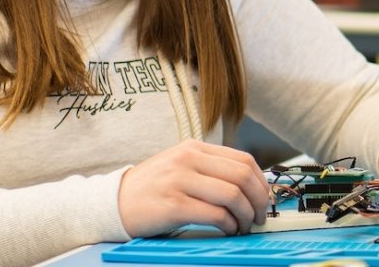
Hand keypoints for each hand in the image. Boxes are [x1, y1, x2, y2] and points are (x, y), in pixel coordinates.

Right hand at [118, 139, 270, 236]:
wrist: (114, 202)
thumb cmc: (152, 188)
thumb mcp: (180, 165)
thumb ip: (210, 169)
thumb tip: (249, 185)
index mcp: (193, 147)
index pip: (243, 160)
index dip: (261, 182)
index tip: (264, 199)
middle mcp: (188, 159)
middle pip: (242, 176)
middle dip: (258, 201)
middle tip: (258, 217)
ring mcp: (179, 181)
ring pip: (232, 195)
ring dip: (245, 216)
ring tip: (243, 226)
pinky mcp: (173, 205)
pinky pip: (215, 215)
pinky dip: (229, 226)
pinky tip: (228, 230)